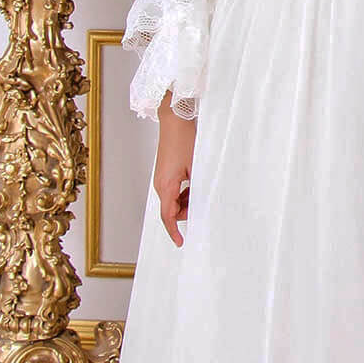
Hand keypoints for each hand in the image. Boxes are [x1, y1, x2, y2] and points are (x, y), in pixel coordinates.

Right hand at [154, 92, 195, 245]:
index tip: (181, 242)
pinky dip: (185, 193)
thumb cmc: (184, 141)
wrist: (175, 120)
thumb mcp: (195, 168)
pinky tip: (196, 186)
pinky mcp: (165, 172)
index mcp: (165, 186)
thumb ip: (196, 189)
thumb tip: (201, 203)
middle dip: (187, 212)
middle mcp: (160, 184)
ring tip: (202, 192)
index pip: (168, 216)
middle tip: (203, 207)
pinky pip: (174, 190)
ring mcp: (162, 178)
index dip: (174, 231)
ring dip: (187, 202)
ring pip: (173, 200)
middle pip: (171, 210)